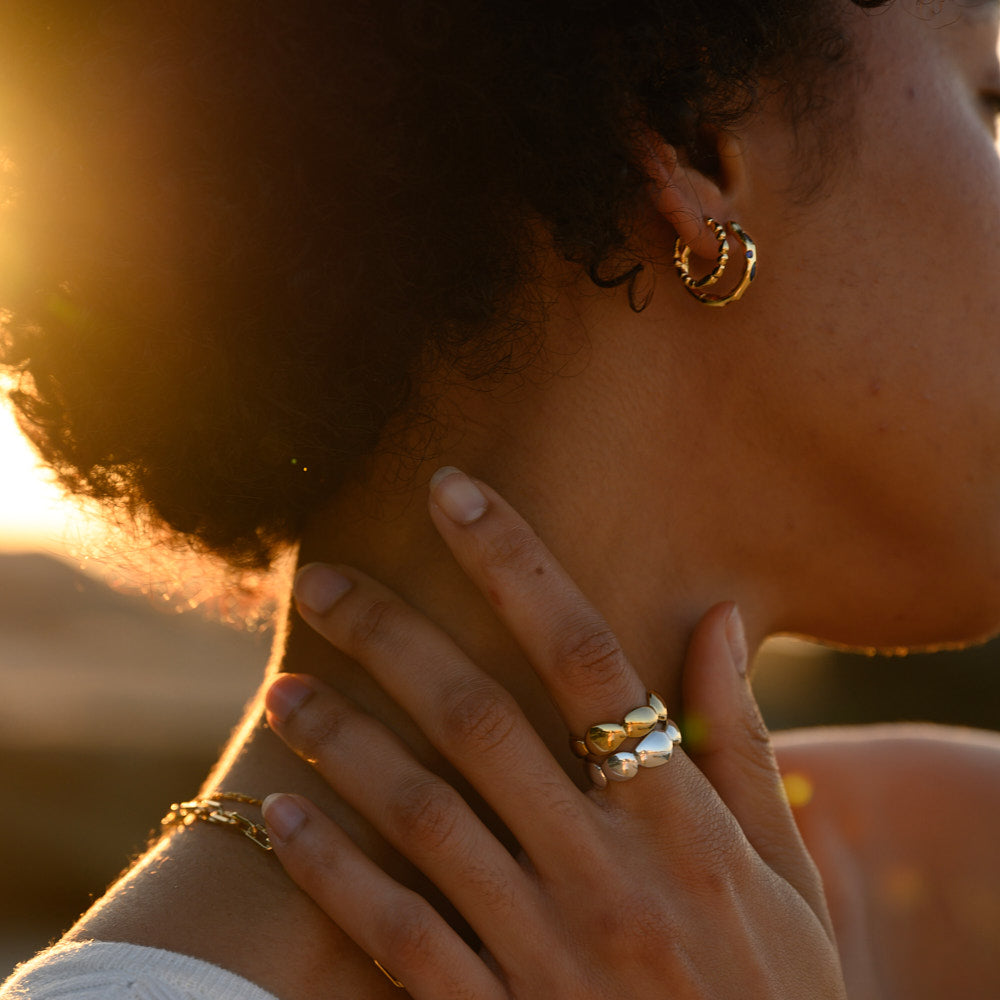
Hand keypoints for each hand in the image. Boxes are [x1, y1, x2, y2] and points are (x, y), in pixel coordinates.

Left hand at [261, 468, 846, 998]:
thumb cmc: (775, 994)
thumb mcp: (783, 871)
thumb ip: (741, 741)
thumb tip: (719, 617)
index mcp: (683, 821)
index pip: (588, 657)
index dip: (516, 562)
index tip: (452, 493)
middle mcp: (609, 873)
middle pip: (480, 719)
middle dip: (392, 635)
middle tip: (321, 579)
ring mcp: (548, 952)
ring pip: (423, 818)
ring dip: (343, 741)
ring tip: (281, 686)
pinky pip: (398, 937)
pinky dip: (333, 871)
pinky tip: (281, 815)